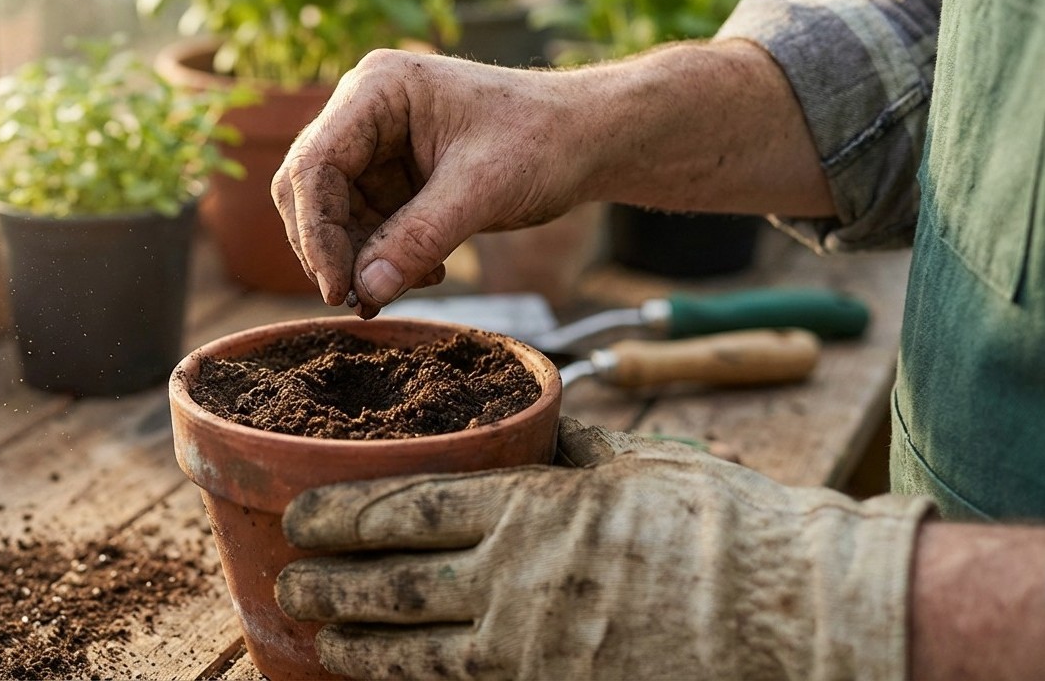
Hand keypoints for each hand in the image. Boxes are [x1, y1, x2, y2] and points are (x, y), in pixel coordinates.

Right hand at [272, 50, 594, 316]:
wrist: (588, 139)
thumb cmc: (544, 141)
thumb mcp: (482, 191)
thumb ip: (419, 239)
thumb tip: (363, 291)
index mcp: (377, 89)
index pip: (315, 164)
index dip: (316, 231)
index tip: (337, 288)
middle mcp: (364, 111)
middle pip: (310, 189)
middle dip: (331, 249)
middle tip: (359, 299)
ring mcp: (377, 144)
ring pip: (333, 215)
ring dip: (360, 260)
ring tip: (407, 287)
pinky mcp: (393, 175)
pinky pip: (365, 225)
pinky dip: (383, 258)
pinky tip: (425, 274)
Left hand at [275, 419, 931, 679]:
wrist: (801, 618)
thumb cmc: (725, 529)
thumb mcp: (637, 464)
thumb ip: (565, 453)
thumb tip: (523, 434)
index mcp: (532, 513)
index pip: (409, 511)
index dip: (345, 515)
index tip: (302, 512)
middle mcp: (517, 587)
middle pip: (395, 586)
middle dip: (330, 582)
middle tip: (289, 576)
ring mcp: (531, 654)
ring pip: (416, 652)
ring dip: (357, 643)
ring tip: (319, 635)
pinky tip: (391, 677)